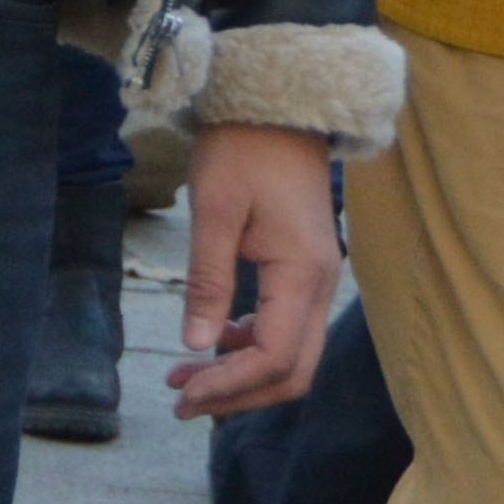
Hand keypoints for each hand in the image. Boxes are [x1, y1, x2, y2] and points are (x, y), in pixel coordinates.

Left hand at [171, 122, 340, 418]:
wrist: (279, 103)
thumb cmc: (243, 147)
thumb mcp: (215, 211)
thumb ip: (208, 280)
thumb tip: (197, 345)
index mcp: (302, 273)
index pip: (273, 357)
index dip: (229, 386)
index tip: (184, 394)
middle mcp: (321, 284)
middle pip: (292, 370)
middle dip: (239, 395)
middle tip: (182, 401)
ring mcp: (319, 277)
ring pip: (292, 354)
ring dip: (244, 375)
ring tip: (187, 379)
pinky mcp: (307, 269)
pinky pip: (288, 328)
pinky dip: (253, 348)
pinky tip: (216, 343)